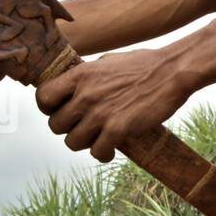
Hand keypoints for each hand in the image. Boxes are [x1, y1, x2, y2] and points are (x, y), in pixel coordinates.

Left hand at [36, 48, 192, 162]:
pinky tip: (112, 150)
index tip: (60, 111)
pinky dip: (103, 154)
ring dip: (84, 144)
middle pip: (55, 125)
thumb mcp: (107, 61)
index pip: (42, 97)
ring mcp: (101, 113)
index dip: (48, 108)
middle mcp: (85, 94)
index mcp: (80, 75)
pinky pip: (97, 152)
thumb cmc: (144, 64)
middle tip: (83, 128)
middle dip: (68, 129)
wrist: (172, 72)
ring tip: (97, 140)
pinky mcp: (119, 129)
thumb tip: (77, 85)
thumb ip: (88, 75)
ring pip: (72, 142)